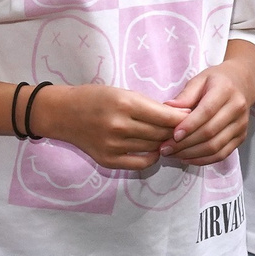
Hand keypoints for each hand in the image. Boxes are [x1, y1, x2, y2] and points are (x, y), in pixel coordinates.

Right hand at [34, 84, 188, 170]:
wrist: (63, 113)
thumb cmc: (96, 98)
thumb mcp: (123, 92)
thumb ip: (151, 106)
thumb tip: (181, 117)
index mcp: (124, 104)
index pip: (166, 116)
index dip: (182, 118)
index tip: (190, 116)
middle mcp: (119, 126)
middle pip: (162, 134)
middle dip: (175, 131)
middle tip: (181, 128)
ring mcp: (113, 146)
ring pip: (154, 148)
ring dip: (164, 143)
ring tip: (166, 136)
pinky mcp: (108, 160)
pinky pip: (142, 163)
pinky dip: (152, 156)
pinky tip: (152, 149)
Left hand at [165, 44, 254, 165]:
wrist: (242, 83)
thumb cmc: (216, 81)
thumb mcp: (199, 80)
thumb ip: (185, 95)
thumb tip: (167, 108)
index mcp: (225, 91)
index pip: (207, 112)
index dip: (189, 126)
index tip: (173, 135)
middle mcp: (237, 109)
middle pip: (210, 132)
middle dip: (185, 144)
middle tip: (165, 149)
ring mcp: (241, 125)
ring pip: (215, 146)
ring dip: (192, 154)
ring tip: (173, 154)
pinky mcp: (241, 137)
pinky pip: (222, 154)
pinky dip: (203, 160)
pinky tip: (187, 158)